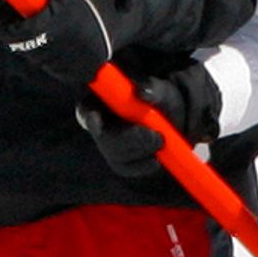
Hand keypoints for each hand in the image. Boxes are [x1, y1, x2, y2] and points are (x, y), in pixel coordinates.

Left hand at [0, 0, 117, 86]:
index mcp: (61, 19)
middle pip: (31, 51)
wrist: (112, 6)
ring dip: (40, 51)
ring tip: (51, 34)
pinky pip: (58, 71)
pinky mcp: (86, 71)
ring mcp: (80, 59)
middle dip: (24, 41)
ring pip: (43, 63)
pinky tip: (63, 46)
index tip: (1, 28)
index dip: (8, 32)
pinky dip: (55, 62)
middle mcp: (72, 41)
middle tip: (27, 28)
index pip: (22, 35)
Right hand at [77, 60, 221, 178]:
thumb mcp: (160, 89)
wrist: (172, 115)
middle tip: (157, 137)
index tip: (97, 120)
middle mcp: (99, 123)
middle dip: (129, 140)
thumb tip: (141, 91)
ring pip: (115, 157)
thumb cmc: (161, 97)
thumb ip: (151, 88)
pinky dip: (144, 164)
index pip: (86, 110)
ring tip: (161, 141)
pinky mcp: (121, 159)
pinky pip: (127, 167)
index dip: (89, 117)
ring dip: (140, 154)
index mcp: (101, 100)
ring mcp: (109, 143)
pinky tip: (156, 158)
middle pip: (103, 139)